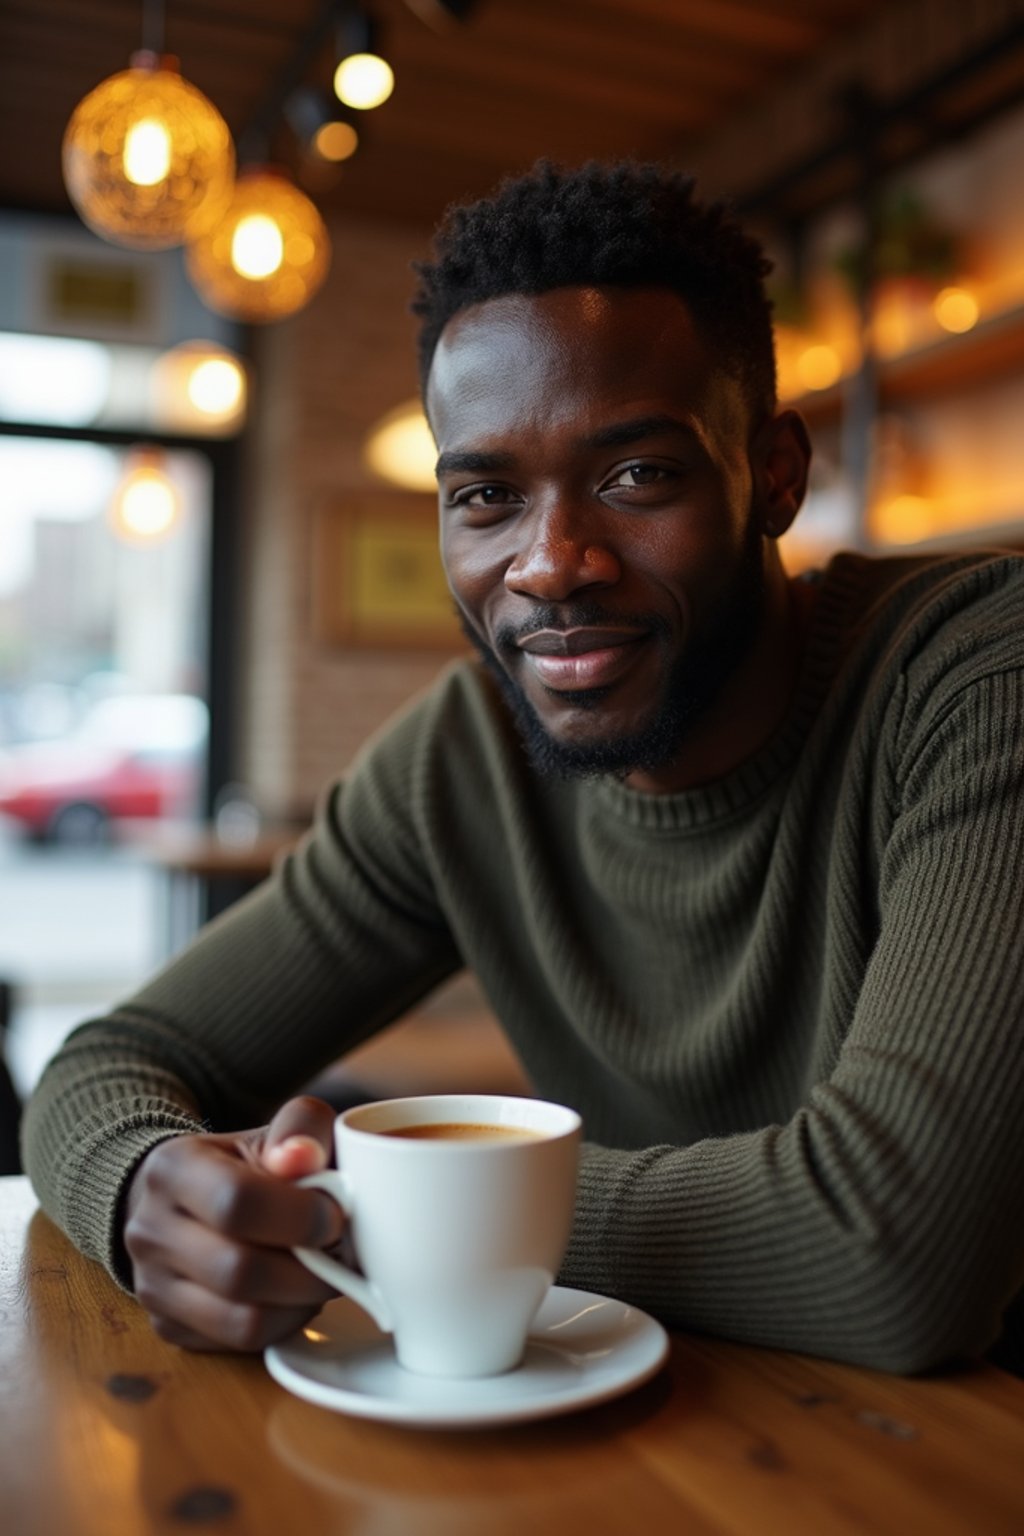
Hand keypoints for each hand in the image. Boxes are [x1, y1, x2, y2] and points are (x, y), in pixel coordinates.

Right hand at [123, 1096, 345, 1350]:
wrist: (182, 1198)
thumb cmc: (240, 1165)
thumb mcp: (271, 1133)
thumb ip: (301, 1129)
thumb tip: (305, 1157)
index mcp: (173, 1168)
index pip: (236, 1201)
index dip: (299, 1215)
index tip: (335, 1215)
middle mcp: (150, 1230)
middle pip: (240, 1271)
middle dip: (309, 1268)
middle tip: (340, 1252)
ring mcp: (152, 1285)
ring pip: (243, 1320)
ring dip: (302, 1302)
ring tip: (322, 1274)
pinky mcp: (168, 1326)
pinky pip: (240, 1343)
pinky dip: (284, 1324)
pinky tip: (295, 1294)